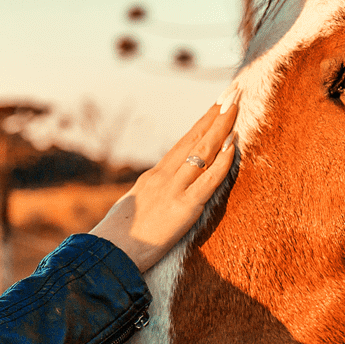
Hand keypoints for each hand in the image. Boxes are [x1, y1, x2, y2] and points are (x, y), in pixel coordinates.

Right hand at [89, 103, 237, 272]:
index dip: (203, 122)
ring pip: (203, 151)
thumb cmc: (118, 237)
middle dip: (216, 113)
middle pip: (195, 138)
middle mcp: (164, 176)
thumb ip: (149, 195)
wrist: (108, 253)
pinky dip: (223, 161)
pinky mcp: (183, 208)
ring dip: (223, 126)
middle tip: (234, 90)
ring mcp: (174, 190)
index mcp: (153, 176)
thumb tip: (157, 191)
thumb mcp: (134, 207)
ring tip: (237, 104)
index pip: (185, 142)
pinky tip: (234, 144)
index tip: (218, 103)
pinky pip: (208, 180)